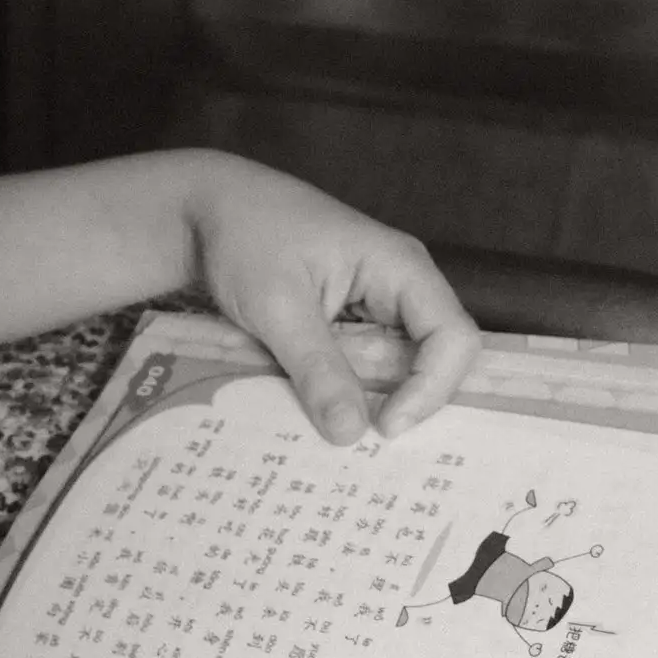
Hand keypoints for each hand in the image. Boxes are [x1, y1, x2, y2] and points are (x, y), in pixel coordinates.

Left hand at [182, 153, 479, 443]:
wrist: (203, 210)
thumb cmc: (244, 237)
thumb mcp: (277, 306)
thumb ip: (316, 369)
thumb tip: (350, 434)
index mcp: (400, 266)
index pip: (453, 337)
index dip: (432, 389)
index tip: (384, 428)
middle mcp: (399, 283)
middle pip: (435, 355)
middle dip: (409, 401)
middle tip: (369, 446)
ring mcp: (374, 301)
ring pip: (398, 364)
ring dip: (376, 399)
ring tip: (346, 438)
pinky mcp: (347, 318)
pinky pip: (366, 361)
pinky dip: (350, 388)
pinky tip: (325, 413)